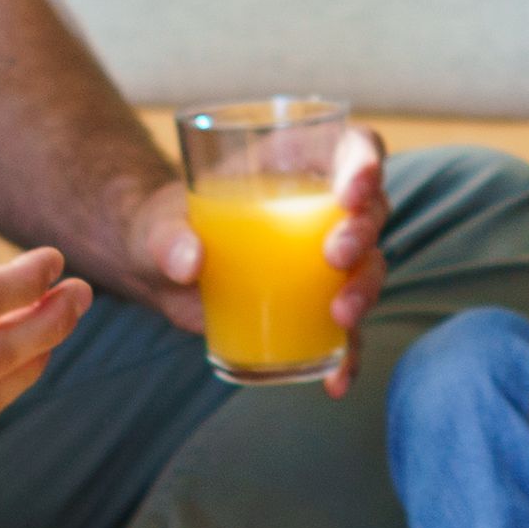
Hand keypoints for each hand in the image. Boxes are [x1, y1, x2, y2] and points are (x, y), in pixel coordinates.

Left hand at [127, 125, 397, 396]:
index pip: (354, 147)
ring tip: (340, 316)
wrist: (159, 268)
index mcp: (295, 163)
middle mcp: (322, 206)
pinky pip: (346, 329)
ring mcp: (323, 258)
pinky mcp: (315, 304)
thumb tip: (187, 261)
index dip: (366, 162)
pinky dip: (347, 354)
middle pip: (370, 210)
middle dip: (362, 233)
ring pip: (368, 266)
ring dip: (364, 290)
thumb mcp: (158, 224)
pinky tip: (336, 380)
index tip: (351, 192)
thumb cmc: (164, 225)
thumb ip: (167, 237)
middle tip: (334, 257)